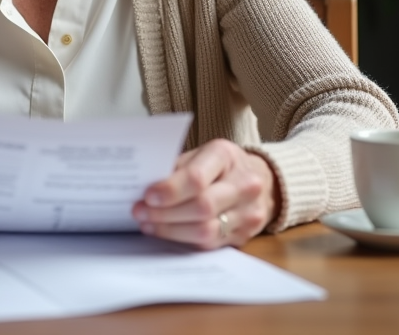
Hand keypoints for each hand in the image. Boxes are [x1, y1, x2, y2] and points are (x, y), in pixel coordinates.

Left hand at [131, 139, 277, 249]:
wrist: (258, 179)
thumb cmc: (219, 165)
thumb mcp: (199, 154)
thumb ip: (176, 169)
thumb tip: (143, 187)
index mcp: (226, 156)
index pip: (197, 178)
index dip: (170, 190)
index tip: (147, 196)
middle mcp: (244, 184)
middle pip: (202, 207)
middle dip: (165, 213)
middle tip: (140, 212)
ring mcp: (248, 212)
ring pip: (206, 230)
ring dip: (171, 230)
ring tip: (148, 224)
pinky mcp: (244, 235)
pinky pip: (210, 244)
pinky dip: (183, 240)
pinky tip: (166, 232)